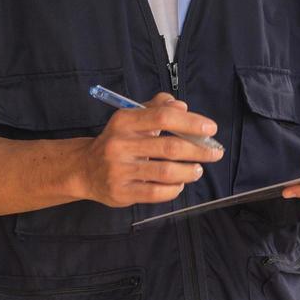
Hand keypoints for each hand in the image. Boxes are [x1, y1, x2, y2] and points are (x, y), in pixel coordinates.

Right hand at [76, 94, 221, 206]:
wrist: (84, 169)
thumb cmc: (117, 141)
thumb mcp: (132, 118)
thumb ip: (157, 108)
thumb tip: (182, 106)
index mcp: (124, 121)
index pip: (163, 117)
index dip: (191, 122)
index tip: (210, 129)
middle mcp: (120, 144)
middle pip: (169, 147)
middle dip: (198, 151)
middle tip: (214, 153)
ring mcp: (119, 170)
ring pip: (165, 172)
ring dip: (189, 171)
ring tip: (198, 170)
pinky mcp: (121, 192)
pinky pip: (156, 192)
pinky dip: (174, 189)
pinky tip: (179, 183)